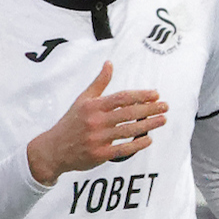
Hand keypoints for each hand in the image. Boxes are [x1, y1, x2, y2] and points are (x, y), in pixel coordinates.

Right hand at [26, 62, 166, 185]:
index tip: (155, 94)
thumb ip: (99, 83)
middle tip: (165, 106)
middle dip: (150, 109)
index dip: (140, 96)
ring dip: (148, 125)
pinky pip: (123, 149)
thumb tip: (109, 63)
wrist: (53, 149)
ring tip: (162, 120)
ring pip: (128, 130)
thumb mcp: (82, 100)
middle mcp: (95, 121)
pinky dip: (137, 144)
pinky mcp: (99, 154)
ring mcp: (97, 139)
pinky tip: (149, 139)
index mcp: (93, 106)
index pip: (121, 98)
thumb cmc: (71, 123)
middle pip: (128, 113)